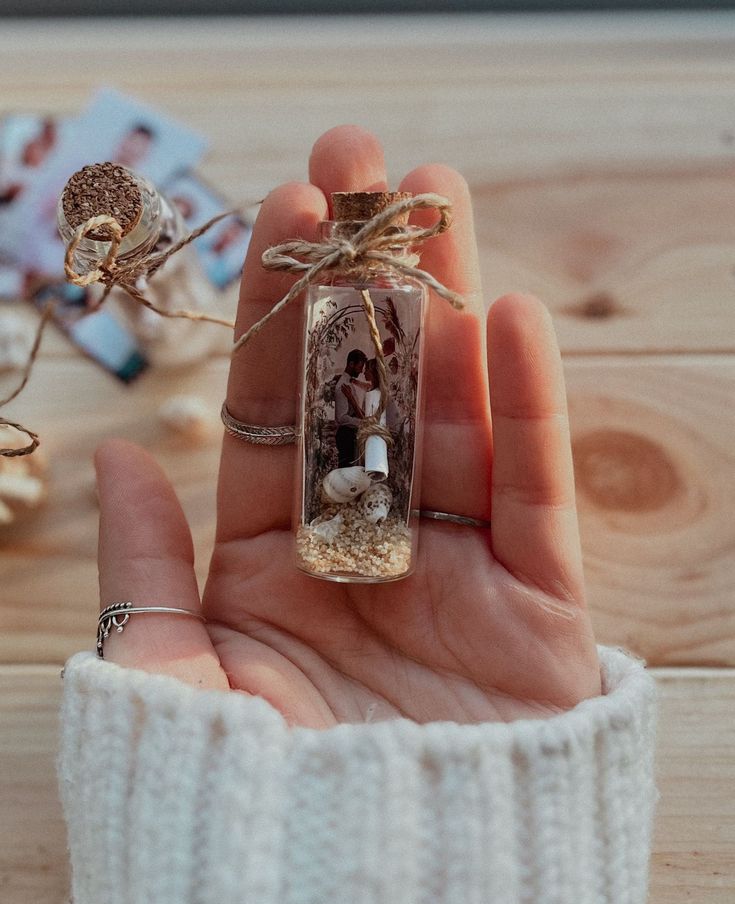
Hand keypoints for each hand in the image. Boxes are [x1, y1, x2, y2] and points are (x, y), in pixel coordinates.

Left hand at [95, 126, 600, 727]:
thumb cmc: (247, 811)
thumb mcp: (168, 682)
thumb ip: (144, 571)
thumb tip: (119, 457)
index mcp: (274, 562)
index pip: (278, 411)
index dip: (281, 311)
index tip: (287, 212)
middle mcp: (368, 547)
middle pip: (370, 390)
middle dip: (367, 276)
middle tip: (366, 164)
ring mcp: (457, 569)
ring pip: (454, 417)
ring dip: (447, 307)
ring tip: (439, 200)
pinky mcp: (537, 607)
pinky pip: (538, 493)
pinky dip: (530, 410)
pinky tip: (513, 316)